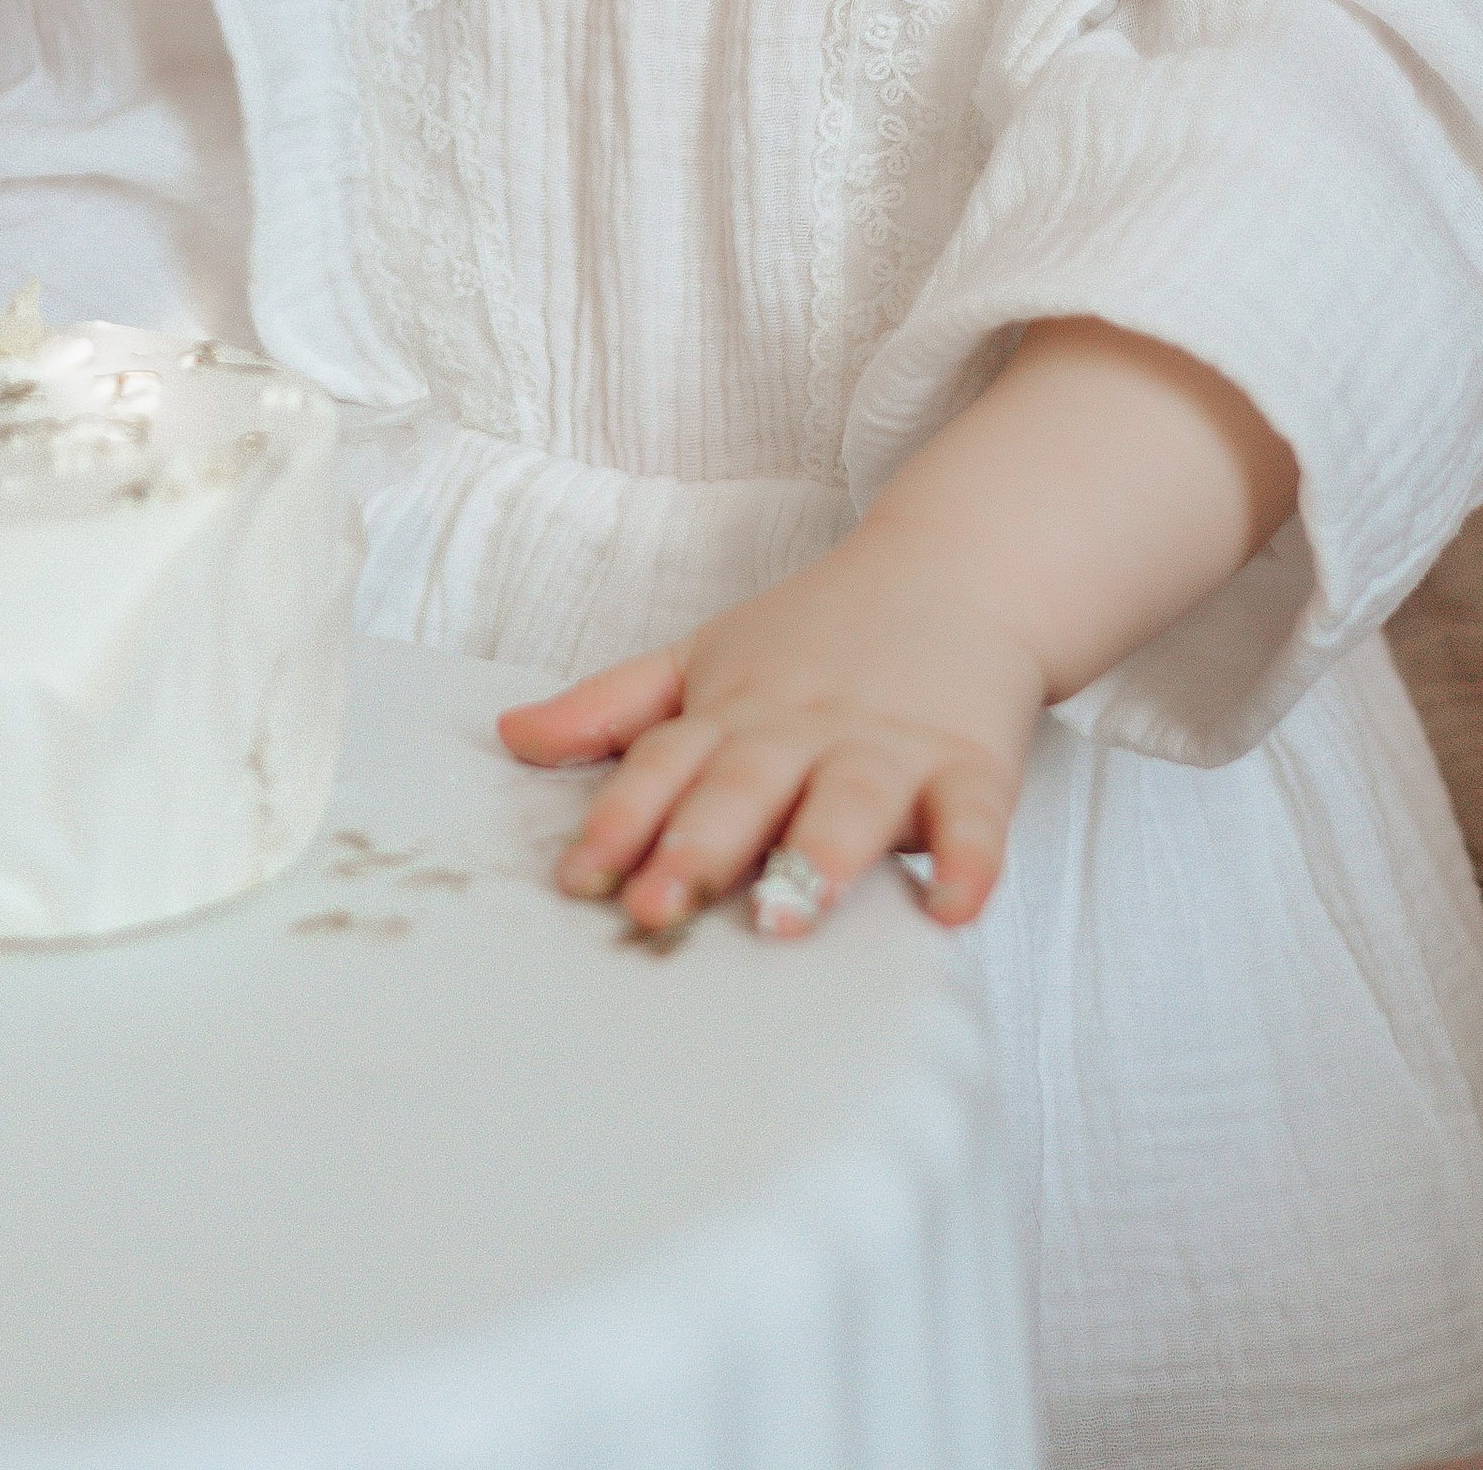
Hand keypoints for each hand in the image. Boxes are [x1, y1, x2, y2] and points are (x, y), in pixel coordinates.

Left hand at [499, 520, 1047, 937]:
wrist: (956, 568)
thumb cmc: (818, 634)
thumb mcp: (703, 657)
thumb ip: (611, 709)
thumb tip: (509, 736)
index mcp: (735, 712)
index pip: (666, 763)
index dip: (621, 819)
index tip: (580, 878)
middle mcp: (805, 731)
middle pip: (745, 786)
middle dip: (700, 846)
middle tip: (658, 907)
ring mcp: (890, 748)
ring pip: (852, 801)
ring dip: (820, 856)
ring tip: (787, 915)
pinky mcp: (971, 765)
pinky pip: (973, 818)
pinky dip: (967, 861)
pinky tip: (950, 907)